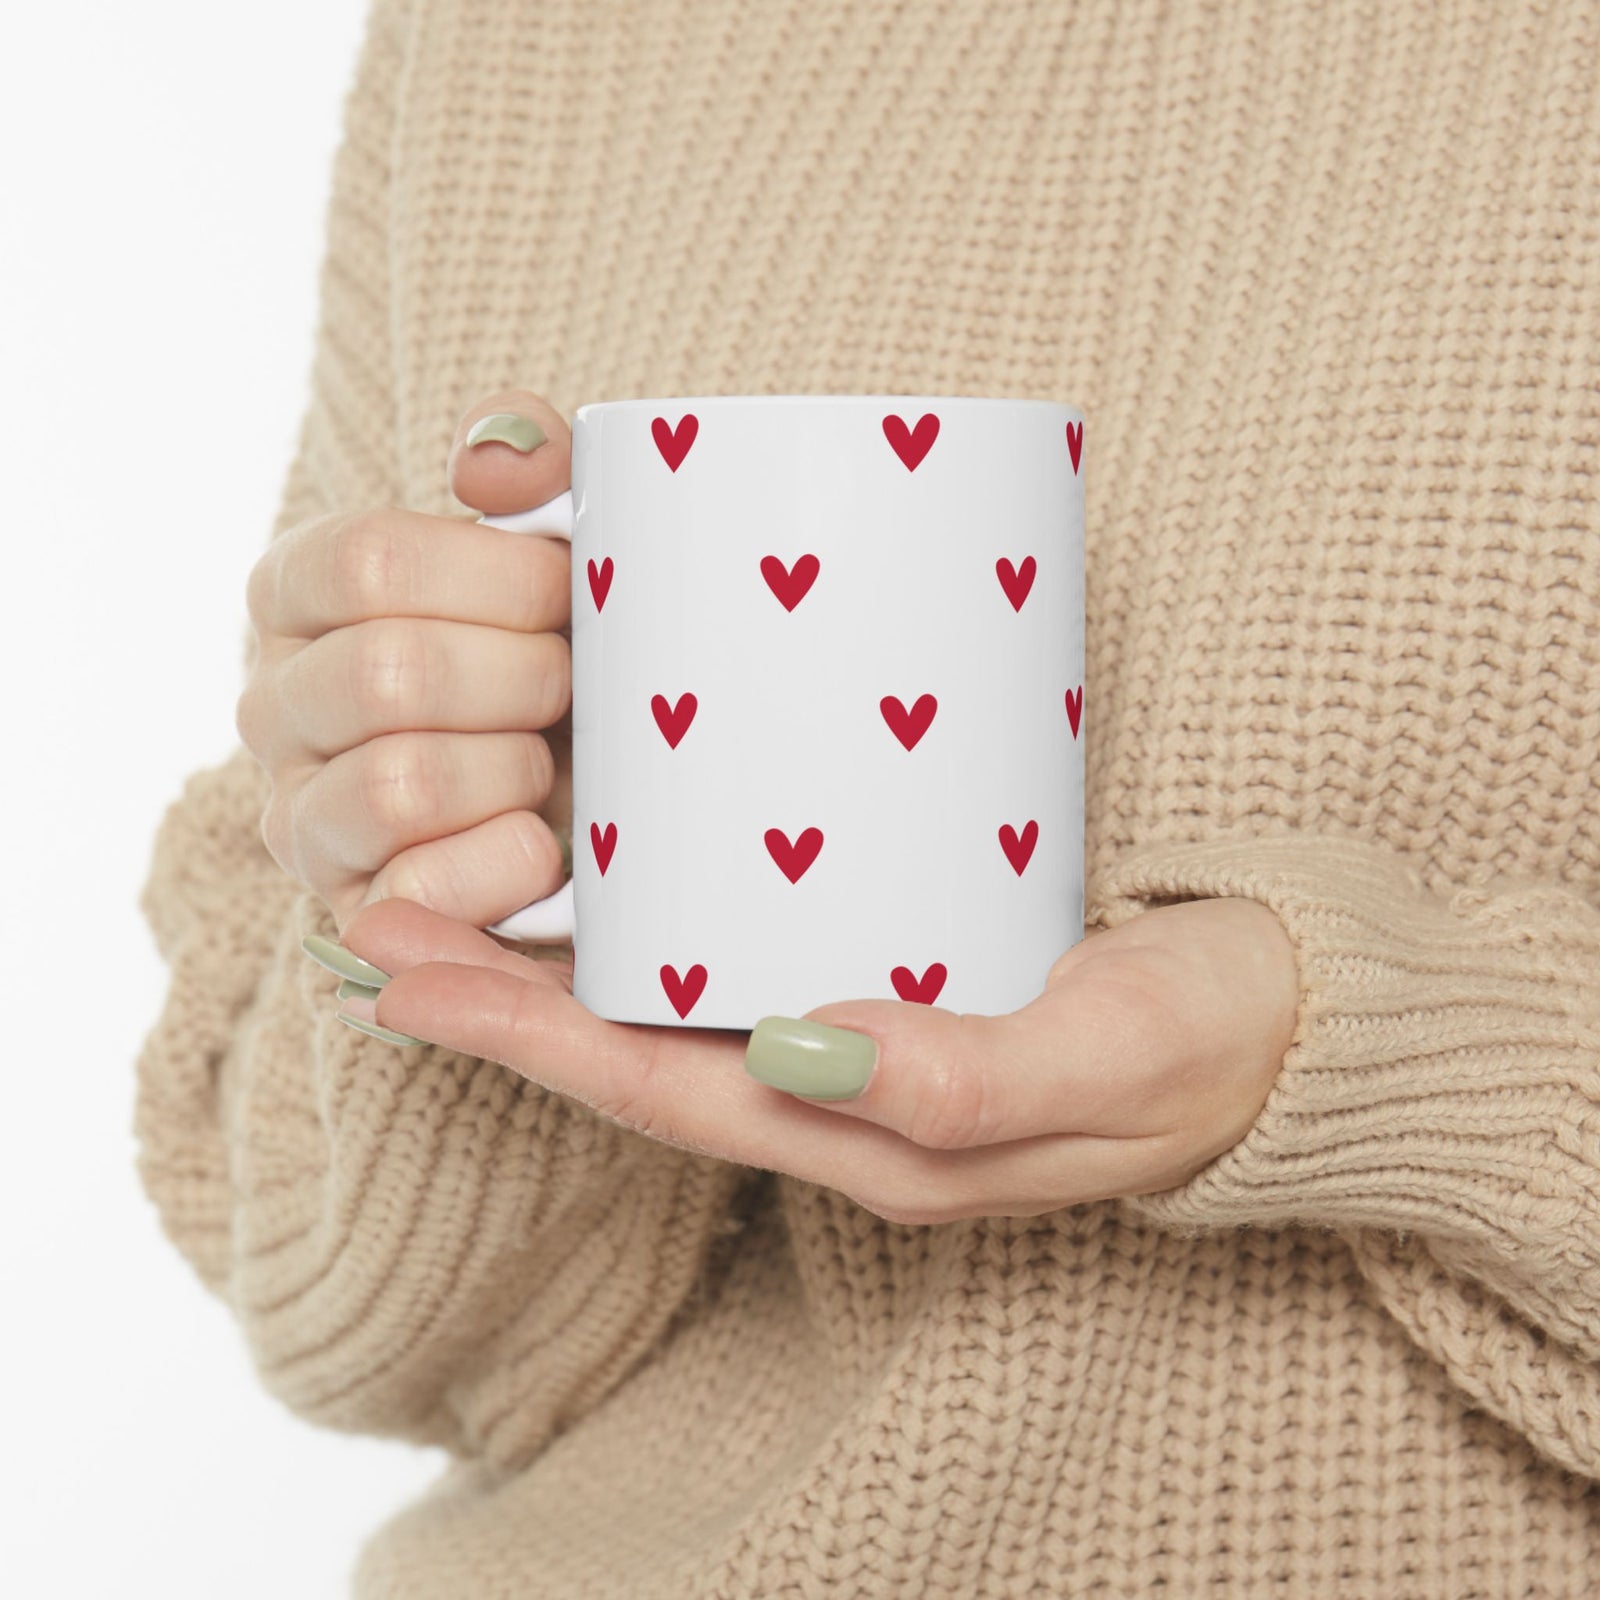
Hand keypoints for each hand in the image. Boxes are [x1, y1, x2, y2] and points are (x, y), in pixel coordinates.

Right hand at [237, 390, 575, 934]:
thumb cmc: (559, 650)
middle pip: (391, 674)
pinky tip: (545, 841)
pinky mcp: (352, 911)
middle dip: (524, 678)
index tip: (569, 592)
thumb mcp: (555, 542)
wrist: (588, 792)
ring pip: (400, 783)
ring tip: (548, 763)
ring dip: (515, 770)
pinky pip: (423, 889)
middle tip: (573, 684)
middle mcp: (272, 704)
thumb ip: (530, 465)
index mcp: (298, 592)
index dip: (500, 578)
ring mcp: (301, 817)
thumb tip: (493, 463)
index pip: (370, 562)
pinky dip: (510, 862)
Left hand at [331, 894, 1299, 1223]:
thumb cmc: (1210, 1040)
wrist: (1295, 1023)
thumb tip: (804, 1052)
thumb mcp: (1110, 1056)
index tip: (400, 969)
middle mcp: (846, 1101)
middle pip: (637, 1053)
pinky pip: (747, 966)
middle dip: (499, 996)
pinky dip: (660, 927)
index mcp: (874, 1138)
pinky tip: (622, 872)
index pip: (659, 1090)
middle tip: (377, 916)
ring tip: (455, 886)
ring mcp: (866, 1045)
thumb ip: (966, 1075)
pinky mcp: (900, 978)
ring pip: (679, 1012)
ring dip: (560, 961)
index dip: (522, 1035)